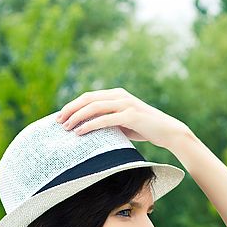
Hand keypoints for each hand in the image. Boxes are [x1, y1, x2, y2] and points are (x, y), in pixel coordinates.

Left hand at [56, 87, 191, 149]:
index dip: (73, 106)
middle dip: (70, 110)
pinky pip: (105, 119)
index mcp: (116, 94)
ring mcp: (125, 104)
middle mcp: (119, 96)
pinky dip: (91, 125)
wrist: (168, 131)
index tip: (61, 117)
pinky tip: (80, 132)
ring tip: (66, 127)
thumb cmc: (146, 129)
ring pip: (94, 107)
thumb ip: (109, 122)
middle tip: (58, 121)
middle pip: (87, 99)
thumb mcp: (124, 123)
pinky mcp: (130, 116)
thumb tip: (90, 130)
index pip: (89, 97)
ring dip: (77, 117)